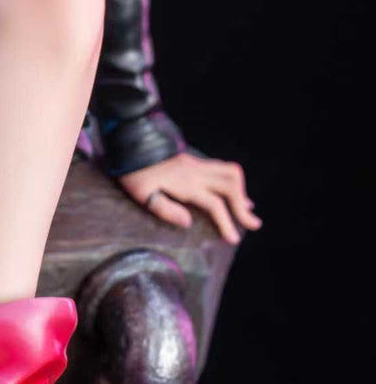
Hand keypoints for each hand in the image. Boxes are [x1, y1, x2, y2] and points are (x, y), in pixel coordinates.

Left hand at [116, 152, 262, 243]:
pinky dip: (232, 181)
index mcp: (185, 183)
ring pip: (229, 171)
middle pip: (230, 184)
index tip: (232, 239)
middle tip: (253, 224)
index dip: (226, 222)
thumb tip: (188, 222)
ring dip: (240, 190)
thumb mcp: (142, 195)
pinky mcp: (193, 160)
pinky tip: (232, 192)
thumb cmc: (133, 173)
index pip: (214, 203)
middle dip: (242, 206)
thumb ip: (165, 209)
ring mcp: (196, 163)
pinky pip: (220, 168)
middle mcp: (195, 171)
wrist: (130, 144)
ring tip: (245, 209)